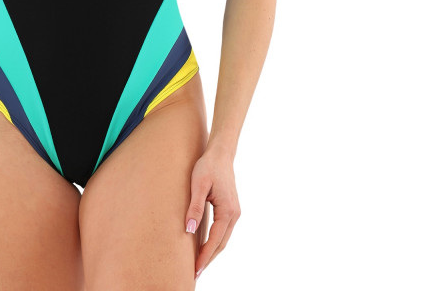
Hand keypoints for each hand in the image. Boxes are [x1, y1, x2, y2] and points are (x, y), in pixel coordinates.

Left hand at [184, 147, 239, 278]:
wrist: (221, 153)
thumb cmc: (208, 166)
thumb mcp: (198, 184)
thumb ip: (195, 207)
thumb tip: (190, 229)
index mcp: (227, 210)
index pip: (215, 240)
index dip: (205, 256)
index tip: (196, 269)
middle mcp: (234, 214)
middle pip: (221, 244)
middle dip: (209, 259)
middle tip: (195, 273)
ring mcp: (234, 212)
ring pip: (223, 239)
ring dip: (212, 252)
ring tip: (199, 264)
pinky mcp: (231, 209)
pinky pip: (223, 231)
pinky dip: (215, 241)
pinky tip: (206, 246)